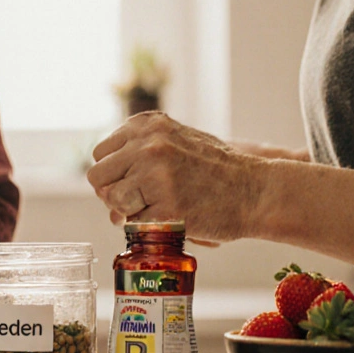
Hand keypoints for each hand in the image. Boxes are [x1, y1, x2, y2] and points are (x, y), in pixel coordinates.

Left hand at [86, 111, 264, 245]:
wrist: (256, 191)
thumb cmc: (217, 171)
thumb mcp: (177, 142)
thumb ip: (140, 156)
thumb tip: (107, 195)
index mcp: (148, 125)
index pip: (101, 153)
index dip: (113, 174)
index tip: (131, 184)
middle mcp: (148, 144)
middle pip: (97, 176)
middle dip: (113, 194)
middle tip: (138, 203)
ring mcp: (155, 174)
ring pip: (112, 201)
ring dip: (128, 211)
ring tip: (156, 209)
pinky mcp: (166, 206)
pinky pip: (134, 223)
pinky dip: (149, 227)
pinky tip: (171, 218)